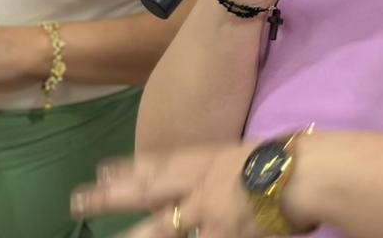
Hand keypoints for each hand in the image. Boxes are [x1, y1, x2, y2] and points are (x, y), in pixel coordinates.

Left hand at [73, 142, 290, 237]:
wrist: (304, 176)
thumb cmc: (286, 158)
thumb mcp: (249, 152)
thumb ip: (228, 166)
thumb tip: (226, 174)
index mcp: (205, 160)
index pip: (158, 163)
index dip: (129, 167)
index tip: (101, 169)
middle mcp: (196, 186)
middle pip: (145, 191)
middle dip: (110, 196)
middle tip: (78, 200)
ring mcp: (205, 214)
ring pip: (160, 228)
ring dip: (134, 235)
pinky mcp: (220, 236)